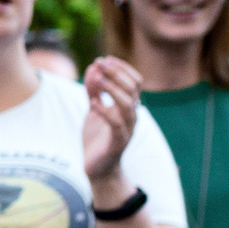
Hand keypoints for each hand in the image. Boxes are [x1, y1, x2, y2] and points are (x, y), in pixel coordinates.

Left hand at [83, 57, 143, 195]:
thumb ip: (93, 89)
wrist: (97, 168)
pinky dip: (105, 110)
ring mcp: (127, 130)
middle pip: (133, 89)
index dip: (122, 68)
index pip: (135, 81)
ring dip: (112, 88)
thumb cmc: (97, 138)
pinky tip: (93, 103)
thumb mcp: (94, 108)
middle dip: (116, 73)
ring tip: (97, 79)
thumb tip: (93, 67)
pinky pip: (116, 124)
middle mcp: (132, 117)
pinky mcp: (118, 143)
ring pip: (128, 104)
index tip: (104, 59)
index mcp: (129, 107)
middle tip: (99, 63)